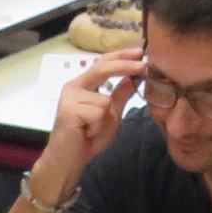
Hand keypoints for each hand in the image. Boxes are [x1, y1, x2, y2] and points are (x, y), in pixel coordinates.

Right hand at [40, 50, 145, 189]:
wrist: (67, 160)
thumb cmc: (88, 138)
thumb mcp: (110, 114)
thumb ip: (119, 95)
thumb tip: (134, 77)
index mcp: (83, 85)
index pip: (103, 63)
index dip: (121, 56)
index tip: (140, 52)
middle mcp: (74, 87)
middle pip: (102, 69)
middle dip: (125, 66)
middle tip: (144, 66)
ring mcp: (70, 98)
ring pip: (105, 100)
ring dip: (106, 119)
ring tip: (93, 129)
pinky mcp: (69, 111)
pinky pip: (98, 114)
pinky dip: (99, 127)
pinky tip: (87, 133)